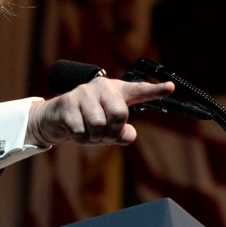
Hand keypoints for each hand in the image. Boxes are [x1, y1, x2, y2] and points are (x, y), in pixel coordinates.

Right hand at [26, 77, 174, 146]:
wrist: (54, 118)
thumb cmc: (87, 122)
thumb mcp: (108, 130)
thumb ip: (122, 133)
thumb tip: (129, 134)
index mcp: (116, 91)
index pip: (139, 90)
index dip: (156, 90)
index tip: (171, 87)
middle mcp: (101, 87)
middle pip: (119, 114)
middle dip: (112, 131)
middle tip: (104, 134)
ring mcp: (83, 93)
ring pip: (99, 125)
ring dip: (94, 137)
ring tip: (88, 132)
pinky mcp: (67, 104)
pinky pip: (81, 131)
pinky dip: (80, 139)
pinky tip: (75, 131)